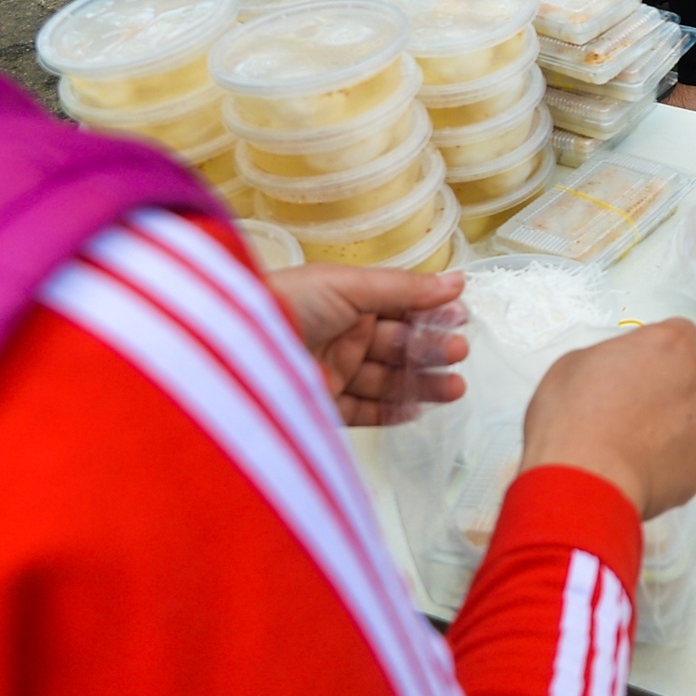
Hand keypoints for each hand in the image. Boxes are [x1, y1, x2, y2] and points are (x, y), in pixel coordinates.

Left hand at [266, 264, 468, 425]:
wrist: (234, 348)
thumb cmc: (287, 302)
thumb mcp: (349, 284)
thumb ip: (404, 288)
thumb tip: (457, 283)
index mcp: (344, 300)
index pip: (397, 307)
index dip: (430, 313)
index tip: (460, 318)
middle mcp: (339, 335)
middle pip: (396, 345)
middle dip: (431, 349)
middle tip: (459, 353)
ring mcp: (332, 372)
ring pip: (387, 380)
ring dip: (422, 383)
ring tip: (455, 388)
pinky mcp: (323, 406)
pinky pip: (364, 411)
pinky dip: (391, 412)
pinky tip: (418, 409)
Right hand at [520, 318, 695, 518]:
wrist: (586, 479)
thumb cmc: (574, 423)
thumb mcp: (572, 365)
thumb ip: (609, 358)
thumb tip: (610, 370)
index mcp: (666, 345)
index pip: (681, 334)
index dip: (660, 350)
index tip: (642, 363)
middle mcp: (694, 379)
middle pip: (691, 374)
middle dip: (668, 386)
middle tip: (632, 405)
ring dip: (674, 423)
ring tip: (634, 442)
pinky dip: (680, 459)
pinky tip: (647, 465)